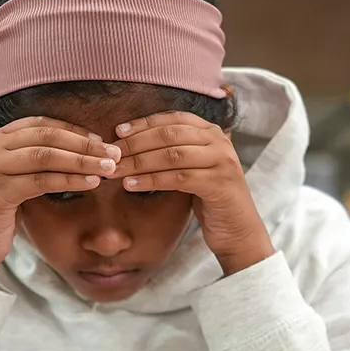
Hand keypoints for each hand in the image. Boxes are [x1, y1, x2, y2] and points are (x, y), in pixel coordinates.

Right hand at [0, 116, 118, 283]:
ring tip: (108, 168)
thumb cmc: (4, 211)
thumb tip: (84, 149)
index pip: (44, 124)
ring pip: (46, 155)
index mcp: (0, 137)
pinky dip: (69, 180)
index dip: (76, 131)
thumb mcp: (21, 178)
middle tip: (114, 154)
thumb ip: (41, 159)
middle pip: (48, 136)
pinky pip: (41, 181)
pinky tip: (91, 183)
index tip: (103, 142)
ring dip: (82, 161)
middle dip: (85, 145)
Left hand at [110, 112, 273, 273]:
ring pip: (171, 155)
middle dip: (136, 143)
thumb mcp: (193, 169)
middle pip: (169, 134)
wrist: (238, 232)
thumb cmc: (210, 201)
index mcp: (212, 132)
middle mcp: (219, 141)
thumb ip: (175, 152)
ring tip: (116, 170)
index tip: (118, 132)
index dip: (144, 123)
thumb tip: (133, 143)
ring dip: (139, 162)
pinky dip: (151, 180)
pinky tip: (131, 186)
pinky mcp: (218, 184)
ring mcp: (221, 161)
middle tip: (111, 154)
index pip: (172, 119)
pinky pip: (177, 178)